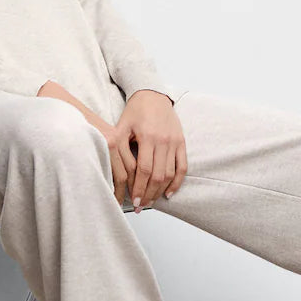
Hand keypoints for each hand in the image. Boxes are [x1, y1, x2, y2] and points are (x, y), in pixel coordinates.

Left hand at [115, 90, 186, 210]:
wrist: (153, 94)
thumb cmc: (134, 111)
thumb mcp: (121, 127)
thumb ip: (119, 149)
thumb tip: (117, 174)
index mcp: (147, 137)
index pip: (144, 170)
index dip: (139, 188)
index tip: (134, 201)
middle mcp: (163, 140)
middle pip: (157, 176)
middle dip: (149, 194)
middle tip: (141, 206)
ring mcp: (174, 142)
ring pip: (169, 174)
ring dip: (160, 191)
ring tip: (151, 201)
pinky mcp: (181, 142)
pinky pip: (182, 166)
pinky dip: (177, 182)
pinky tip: (169, 193)